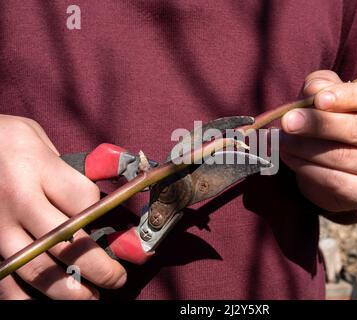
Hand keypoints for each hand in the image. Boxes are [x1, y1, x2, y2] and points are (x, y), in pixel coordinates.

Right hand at [0, 115, 125, 298]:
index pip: (82, 202)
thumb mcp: (44, 142)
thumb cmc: (12, 144)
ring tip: (90, 297)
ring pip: (34, 268)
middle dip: (96, 266)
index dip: (107, 221)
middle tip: (116, 279)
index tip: (126, 237)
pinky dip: (24, 298)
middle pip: (64, 240)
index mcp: (38, 167)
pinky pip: (3, 280)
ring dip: (67, 290)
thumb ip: (77, 170)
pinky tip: (45, 303)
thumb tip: (118, 194)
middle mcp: (17, 199)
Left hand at [280, 70, 356, 212]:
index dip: (349, 96)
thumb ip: (320, 85)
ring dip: (303, 147)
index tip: (319, 100)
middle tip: (287, 122)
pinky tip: (289, 158)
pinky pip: (334, 181)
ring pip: (341, 156)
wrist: (333, 168)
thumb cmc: (331, 123)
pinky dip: (306, 168)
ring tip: (281, 140)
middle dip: (317, 124)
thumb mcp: (325, 97)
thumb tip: (313, 90)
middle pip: (356, 129)